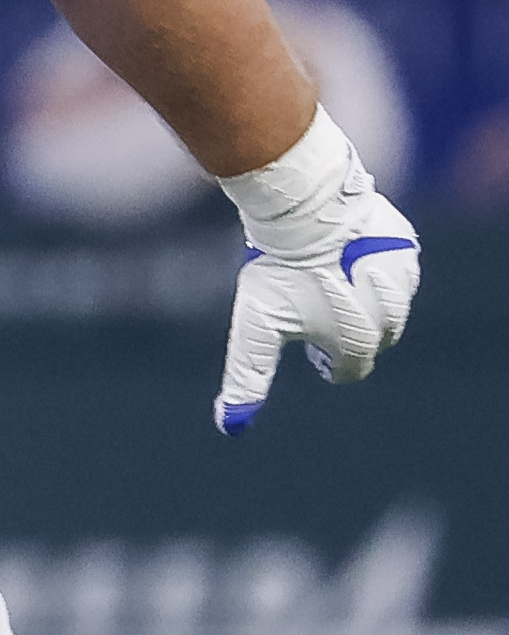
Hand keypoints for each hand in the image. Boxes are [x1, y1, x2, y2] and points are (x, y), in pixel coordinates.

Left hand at [214, 118, 419, 432]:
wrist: (304, 208)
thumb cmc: (278, 273)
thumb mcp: (255, 330)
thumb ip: (248, 378)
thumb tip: (229, 426)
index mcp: (359, 344)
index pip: (347, 370)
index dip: (323, 358)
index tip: (306, 344)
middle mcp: (392, 316)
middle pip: (370, 339)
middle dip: (344, 331)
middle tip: (312, 307)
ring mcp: (404, 279)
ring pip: (386, 304)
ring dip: (361, 299)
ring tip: (326, 279)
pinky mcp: (406, 246)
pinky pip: (393, 268)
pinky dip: (372, 267)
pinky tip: (343, 254)